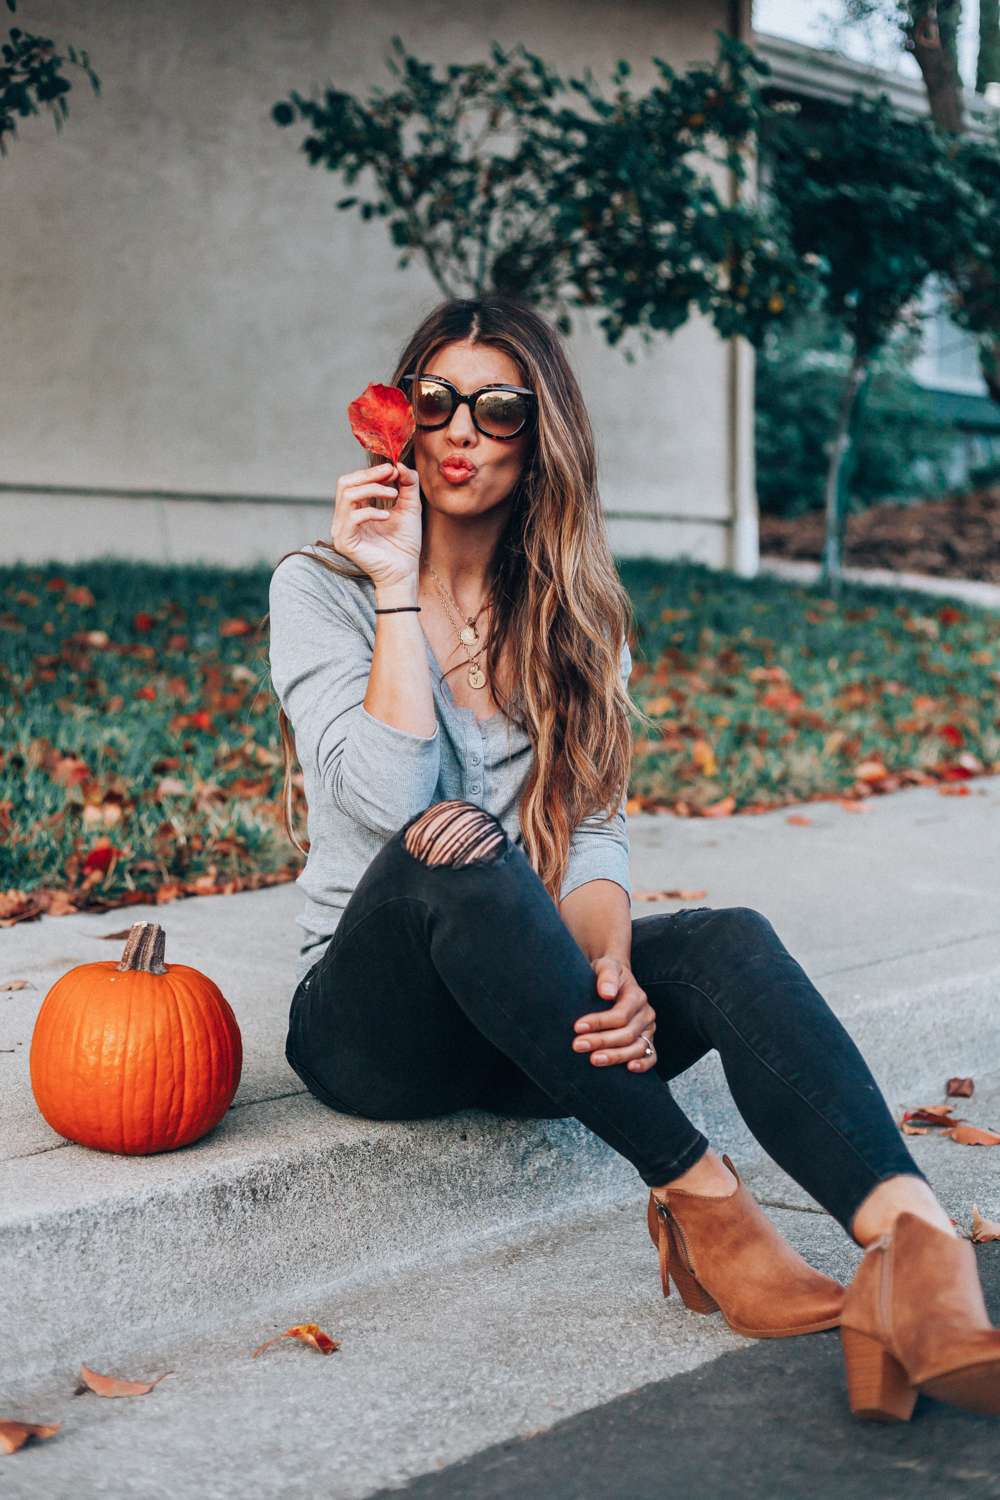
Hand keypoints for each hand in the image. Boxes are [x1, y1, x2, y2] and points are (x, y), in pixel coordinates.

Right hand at [329, 461, 421, 594]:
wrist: (404, 571)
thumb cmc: (405, 543)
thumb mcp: (409, 507)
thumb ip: (407, 484)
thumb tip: (399, 464)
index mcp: (354, 509)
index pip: (353, 480)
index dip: (372, 472)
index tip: (393, 469)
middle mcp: (344, 518)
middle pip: (344, 483)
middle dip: (369, 475)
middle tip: (391, 474)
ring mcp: (341, 530)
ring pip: (347, 495)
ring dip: (373, 489)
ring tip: (394, 494)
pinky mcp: (345, 542)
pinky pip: (352, 518)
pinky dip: (371, 511)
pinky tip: (387, 515)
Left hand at [573, 958, 656, 1070]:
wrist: (615, 979)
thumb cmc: (607, 975)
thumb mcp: (606, 966)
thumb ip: (607, 976)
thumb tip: (606, 993)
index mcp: (636, 996)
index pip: (620, 1014)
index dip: (599, 1022)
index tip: (577, 1027)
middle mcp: (646, 1013)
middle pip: (627, 1034)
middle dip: (601, 1041)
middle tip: (578, 1045)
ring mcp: (648, 1029)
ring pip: (638, 1048)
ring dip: (616, 1056)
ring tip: (594, 1060)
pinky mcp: (647, 1040)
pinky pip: (651, 1056)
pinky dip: (643, 1064)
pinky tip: (629, 1068)